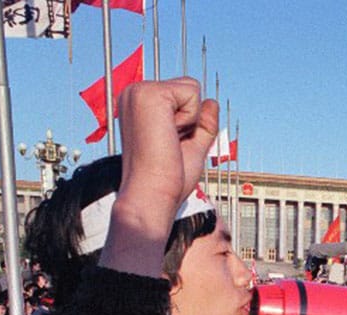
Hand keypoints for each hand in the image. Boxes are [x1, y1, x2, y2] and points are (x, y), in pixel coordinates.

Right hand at [104, 78, 218, 275]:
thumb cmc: (168, 179)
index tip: (169, 146)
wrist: (152, 195)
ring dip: (190, 120)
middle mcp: (134, 93)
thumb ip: (202, 124)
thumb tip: (212, 102)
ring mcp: (139, 91)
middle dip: (191, 119)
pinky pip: (192, 93)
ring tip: (168, 141)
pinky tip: (169, 136)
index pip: (182, 96)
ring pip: (192, 89)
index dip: (188, 123)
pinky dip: (190, 119)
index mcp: (138, 105)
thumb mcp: (191, 146)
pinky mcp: (149, 93)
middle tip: (170, 145)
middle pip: (189, 88)